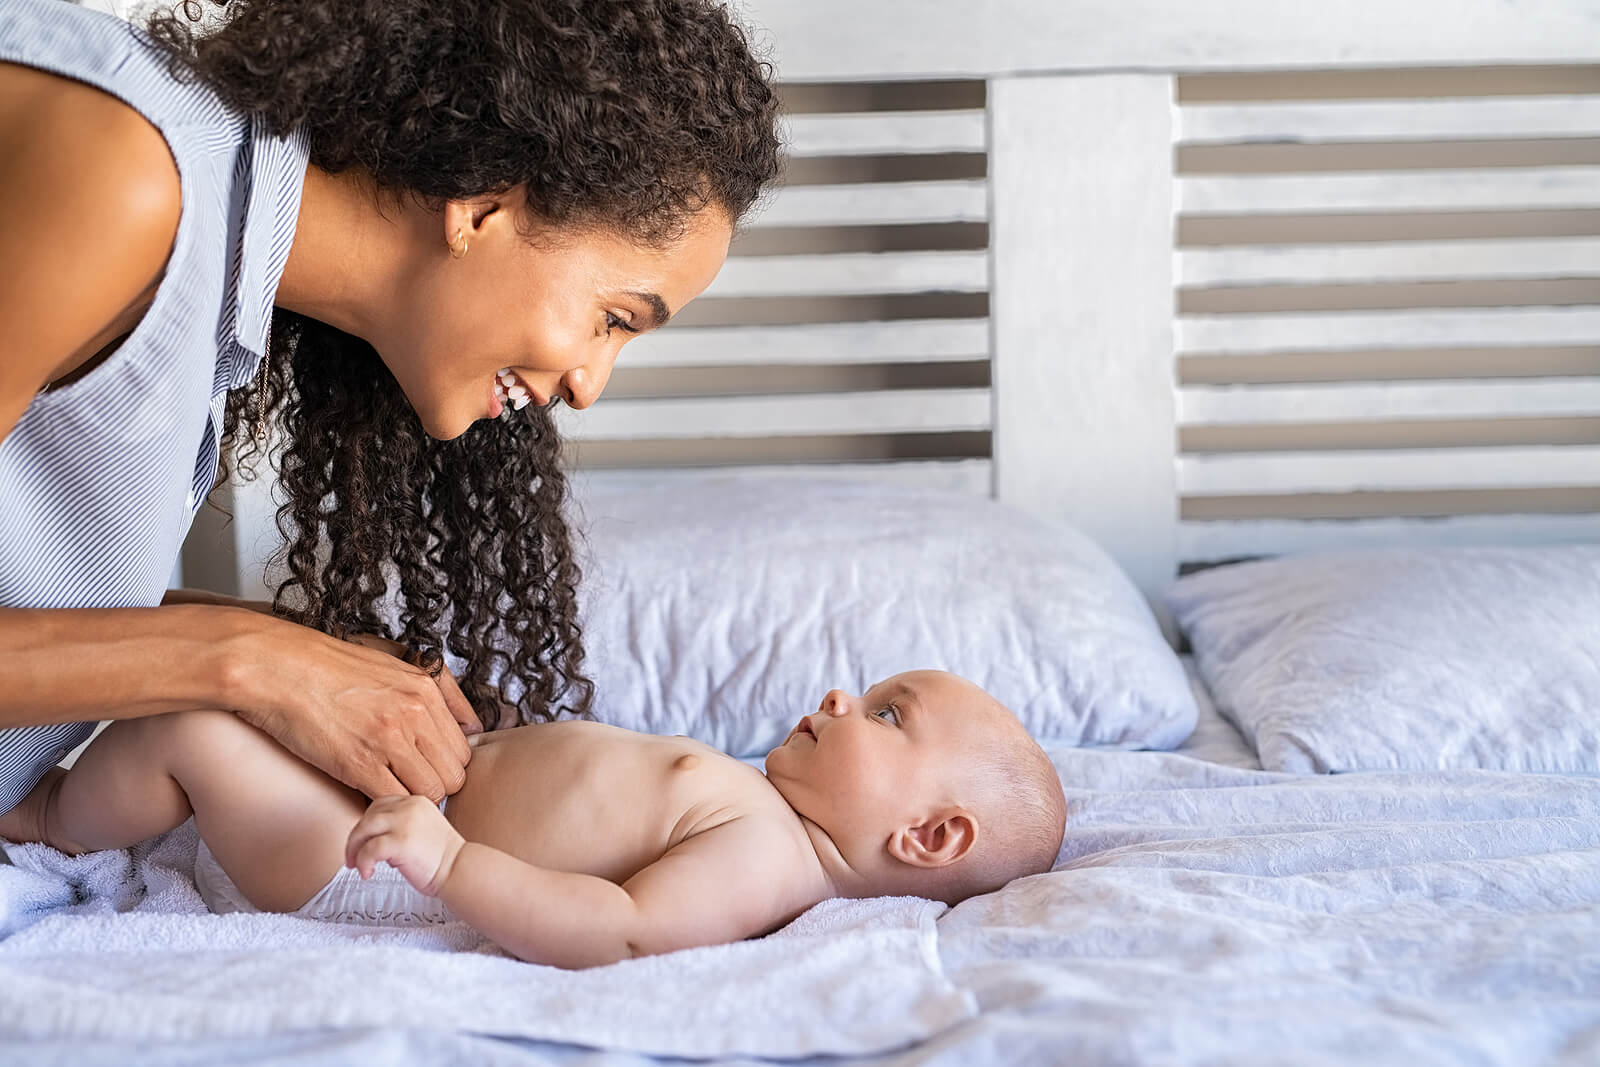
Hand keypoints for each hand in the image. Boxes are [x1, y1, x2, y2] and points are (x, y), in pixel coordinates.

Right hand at [229, 614, 474, 802]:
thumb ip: (441, 690)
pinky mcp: (357, 763)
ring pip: (428, 793)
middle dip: (434, 784)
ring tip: (389, 786)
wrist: (278, 668)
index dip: (446, 764)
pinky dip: (385, 803)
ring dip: (411, 797)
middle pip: (453, 776)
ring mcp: (387, 740)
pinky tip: (368, 791)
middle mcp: (414, 714)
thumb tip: (473, 725)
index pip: (464, 749)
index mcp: (426, 690)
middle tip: (409, 781)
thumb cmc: (330, 667)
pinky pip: (392, 799)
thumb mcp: (396, 662)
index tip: (427, 766)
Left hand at [344, 795, 465, 896]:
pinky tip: (368, 873)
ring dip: (354, 849)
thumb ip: (400, 825)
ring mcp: (405, 823)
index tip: (364, 841)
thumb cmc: (442, 858)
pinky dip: (363, 862)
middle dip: (356, 838)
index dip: (367, 824)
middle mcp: (409, 806)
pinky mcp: (401, 842)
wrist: (459, 870)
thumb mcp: (422, 829)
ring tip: (357, 865)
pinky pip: (369, 849)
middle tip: (352, 858)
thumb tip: (372, 839)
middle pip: (368, 816)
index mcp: (416, 801)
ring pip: (364, 829)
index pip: (380, 804)